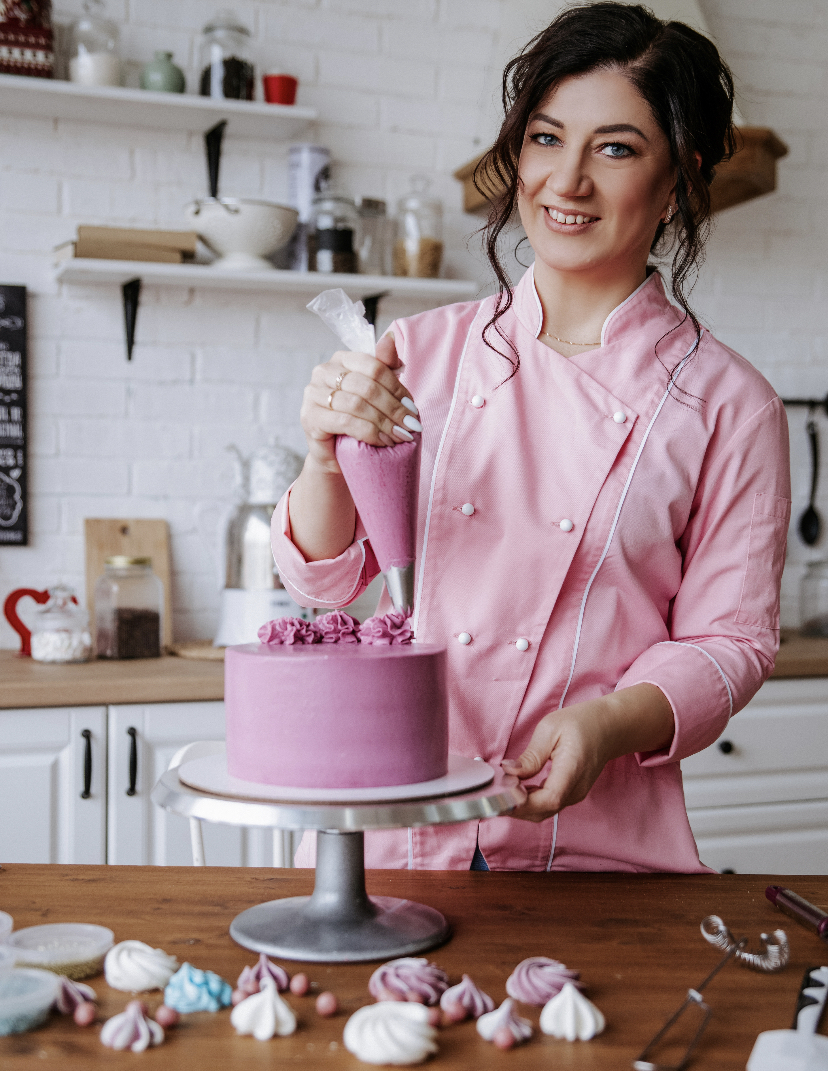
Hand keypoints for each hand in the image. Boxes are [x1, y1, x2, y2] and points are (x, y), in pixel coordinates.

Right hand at [299, 333, 419, 472]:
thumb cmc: (358, 421)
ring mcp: (313, 394)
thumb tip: (390, 337)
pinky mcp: (310, 417)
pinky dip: (370, 432)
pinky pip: (346, 422)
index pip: (374, 366)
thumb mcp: (377, 392)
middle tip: (410, 426)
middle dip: (394, 408)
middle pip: (367, 386)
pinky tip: (383, 441)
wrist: (336, 455)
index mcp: (341, 359)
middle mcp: (323, 371)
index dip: (397, 388)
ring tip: (400, 435)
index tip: (412, 409)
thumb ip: (385, 366)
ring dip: (384, 422)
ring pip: (358, 404)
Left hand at [502, 684, 674, 822]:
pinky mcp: (570, 794)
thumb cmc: (581, 723)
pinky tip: (514, 789)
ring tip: (499, 791)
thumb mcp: (550, 729)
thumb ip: (531, 756)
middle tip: (491, 793)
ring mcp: (574, 795)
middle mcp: (575, 789)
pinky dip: (528, 802)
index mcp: (573, 770)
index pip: (550, 798)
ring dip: (519, 806)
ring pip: (543, 812)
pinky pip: (547, 805)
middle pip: (543, 811)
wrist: (608, 728)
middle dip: (514, 807)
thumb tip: (508, 772)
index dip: (525, 802)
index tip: (504, 792)